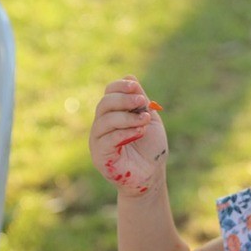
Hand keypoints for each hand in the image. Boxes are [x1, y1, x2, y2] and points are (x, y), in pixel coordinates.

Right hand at [88, 76, 167, 196]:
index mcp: (113, 114)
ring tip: (145, 120)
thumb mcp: (149, 119)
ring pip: (105, 120)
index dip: (119, 87)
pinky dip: (125, 132)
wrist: (152, 174)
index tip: (136, 87)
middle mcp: (102, 125)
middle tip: (142, 102)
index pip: (108, 93)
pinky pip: (108, 139)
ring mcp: (98, 140)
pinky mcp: (100, 155)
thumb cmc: (151, 148)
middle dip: (124, 100)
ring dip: (127, 117)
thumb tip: (130, 77)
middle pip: (104, 104)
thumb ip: (140, 102)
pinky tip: (140, 131)